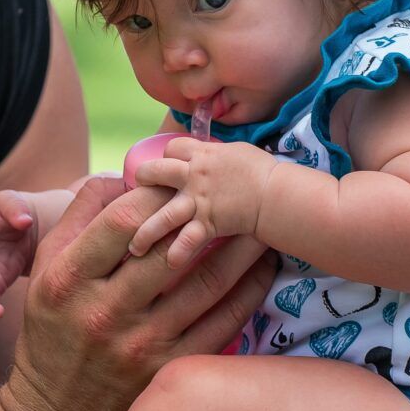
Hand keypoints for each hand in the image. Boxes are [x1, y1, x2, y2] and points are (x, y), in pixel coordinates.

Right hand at [0, 175, 273, 410]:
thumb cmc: (54, 334)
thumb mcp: (45, 273)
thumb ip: (78, 218)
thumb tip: (122, 176)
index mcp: (69, 280)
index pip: (124, 220)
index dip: (159, 192)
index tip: (182, 182)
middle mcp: (105, 313)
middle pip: (174, 248)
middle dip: (212, 214)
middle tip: (239, 191)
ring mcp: (142, 346)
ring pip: (208, 284)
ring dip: (244, 250)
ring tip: (264, 224)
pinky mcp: (171, 372)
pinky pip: (224, 324)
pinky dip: (250, 293)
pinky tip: (264, 271)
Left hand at [130, 139, 278, 266]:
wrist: (275, 192)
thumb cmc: (263, 171)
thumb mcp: (237, 153)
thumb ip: (218, 156)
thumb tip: (212, 156)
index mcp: (202, 154)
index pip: (172, 148)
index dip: (167, 157)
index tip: (167, 166)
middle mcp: (193, 175)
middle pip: (154, 173)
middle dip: (143, 181)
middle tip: (136, 193)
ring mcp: (197, 201)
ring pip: (162, 216)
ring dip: (145, 233)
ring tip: (134, 247)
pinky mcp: (207, 223)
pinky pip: (187, 240)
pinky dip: (178, 253)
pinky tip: (170, 262)